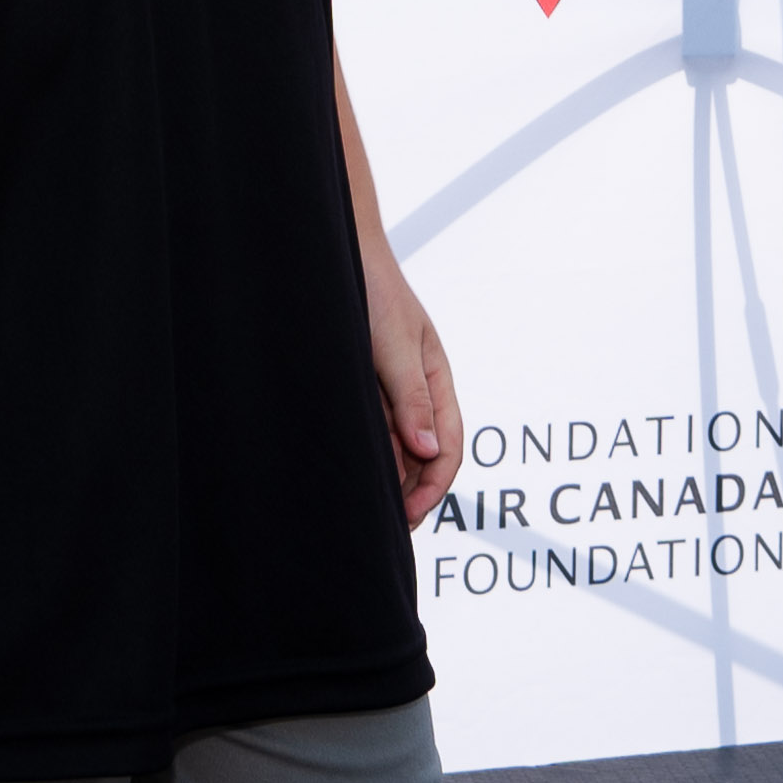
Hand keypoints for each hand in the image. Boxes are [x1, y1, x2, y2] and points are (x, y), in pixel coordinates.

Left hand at [363, 252, 461, 525]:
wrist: (334, 253)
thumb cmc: (373, 290)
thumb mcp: (395, 346)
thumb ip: (412, 398)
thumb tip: (429, 450)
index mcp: (437, 380)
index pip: (448, 446)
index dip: (434, 486)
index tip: (409, 516)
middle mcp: (416, 390)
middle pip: (423, 456)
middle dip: (412, 494)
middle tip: (386, 529)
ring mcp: (387, 391)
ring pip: (394, 448)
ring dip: (388, 479)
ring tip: (365, 512)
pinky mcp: (359, 388)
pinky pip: (368, 431)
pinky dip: (366, 456)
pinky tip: (351, 474)